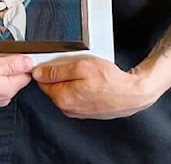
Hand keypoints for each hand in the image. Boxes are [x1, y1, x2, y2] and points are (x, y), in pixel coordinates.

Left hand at [33, 56, 154, 119]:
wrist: (132, 94)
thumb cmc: (110, 80)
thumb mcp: (81, 67)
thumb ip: (56, 71)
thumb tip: (38, 73)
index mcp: (62, 98)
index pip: (42, 81)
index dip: (46, 68)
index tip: (55, 60)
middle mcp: (67, 108)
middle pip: (53, 86)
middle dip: (60, 74)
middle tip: (75, 64)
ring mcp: (77, 111)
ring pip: (65, 90)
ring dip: (71, 80)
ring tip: (86, 72)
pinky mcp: (87, 111)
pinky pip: (76, 96)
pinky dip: (80, 87)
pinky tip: (91, 81)